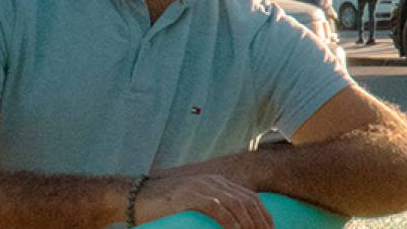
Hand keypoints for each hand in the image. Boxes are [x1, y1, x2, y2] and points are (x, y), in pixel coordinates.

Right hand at [133, 173, 272, 228]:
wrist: (134, 197)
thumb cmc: (163, 206)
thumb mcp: (194, 203)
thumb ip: (212, 207)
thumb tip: (229, 222)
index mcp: (218, 182)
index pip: (249, 196)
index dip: (263, 213)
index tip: (271, 227)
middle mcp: (214, 182)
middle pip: (247, 200)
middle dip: (261, 219)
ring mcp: (202, 187)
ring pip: (236, 204)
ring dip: (249, 222)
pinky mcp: (191, 196)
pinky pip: (217, 208)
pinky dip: (230, 221)